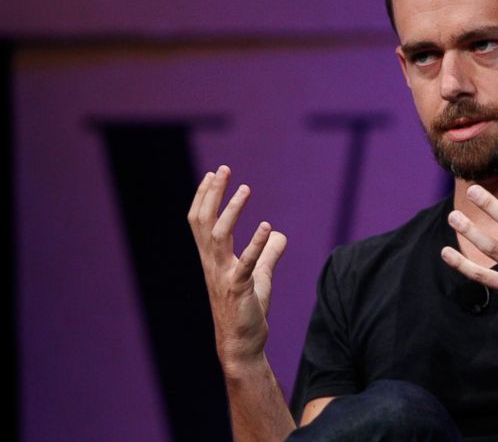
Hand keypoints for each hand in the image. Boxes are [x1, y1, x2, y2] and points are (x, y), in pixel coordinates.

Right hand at [188, 165, 286, 370]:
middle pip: (204, 222)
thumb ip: (267, 254)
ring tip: (245, 189)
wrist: (242, 344)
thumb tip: (279, 235)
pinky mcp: (239, 290)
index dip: (205, 196)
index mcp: (213, 259)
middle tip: (223, 170)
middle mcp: (213, 264)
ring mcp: (224, 276)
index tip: (213, 174)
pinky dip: (255, 245)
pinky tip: (268, 228)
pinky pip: (245, 263)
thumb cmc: (248, 310)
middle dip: (212, 194)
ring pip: (218, 237)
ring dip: (231, 211)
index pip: (201, 221)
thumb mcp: (260, 275)